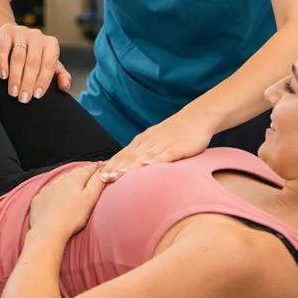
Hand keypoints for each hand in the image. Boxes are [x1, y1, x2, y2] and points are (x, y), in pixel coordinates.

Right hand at [0, 23, 71, 102]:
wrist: (13, 39)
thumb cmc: (34, 56)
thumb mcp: (49, 65)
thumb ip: (60, 76)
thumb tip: (64, 85)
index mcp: (51, 44)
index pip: (49, 63)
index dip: (43, 80)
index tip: (37, 95)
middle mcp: (37, 36)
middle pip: (33, 61)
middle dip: (28, 82)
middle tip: (23, 98)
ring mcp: (21, 31)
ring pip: (18, 56)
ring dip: (15, 76)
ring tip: (13, 91)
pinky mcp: (6, 31)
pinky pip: (3, 48)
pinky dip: (2, 63)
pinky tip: (3, 76)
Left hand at [29, 164, 106, 237]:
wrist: (47, 231)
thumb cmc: (72, 217)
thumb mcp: (90, 199)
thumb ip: (98, 183)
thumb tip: (105, 170)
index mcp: (75, 178)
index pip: (90, 168)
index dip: (100, 167)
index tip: (106, 167)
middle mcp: (61, 179)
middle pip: (76, 172)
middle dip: (86, 172)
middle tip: (94, 173)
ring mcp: (48, 188)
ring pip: (63, 179)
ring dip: (71, 179)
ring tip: (78, 183)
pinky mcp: (40, 198)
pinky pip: (50, 189)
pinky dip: (57, 189)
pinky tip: (59, 194)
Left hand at [100, 112, 214, 181]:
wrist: (197, 117)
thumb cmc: (175, 134)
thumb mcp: (155, 143)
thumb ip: (143, 155)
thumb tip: (127, 172)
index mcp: (142, 141)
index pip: (123, 154)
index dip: (111, 166)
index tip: (99, 177)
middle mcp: (149, 141)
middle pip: (130, 156)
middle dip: (116, 168)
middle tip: (104, 179)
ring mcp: (164, 143)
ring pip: (145, 156)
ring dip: (131, 166)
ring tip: (119, 175)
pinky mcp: (179, 147)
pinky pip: (167, 154)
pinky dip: (157, 159)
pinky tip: (148, 165)